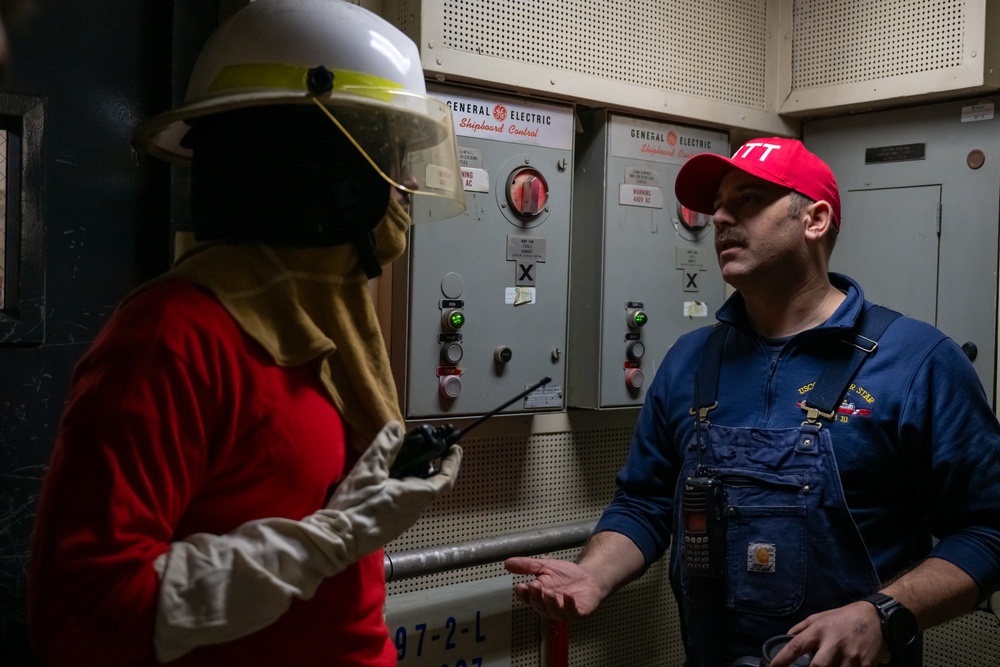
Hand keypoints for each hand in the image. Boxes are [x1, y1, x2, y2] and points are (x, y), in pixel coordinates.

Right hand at [321, 421, 461, 557]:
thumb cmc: (357, 505)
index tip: (454, 447)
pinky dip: (405, 487)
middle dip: (431, 465)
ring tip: (405, 460)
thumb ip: (385, 446)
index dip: (452, 461)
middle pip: (431, 485)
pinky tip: (389, 481)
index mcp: (417, 496)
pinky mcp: (391, 527)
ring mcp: (404, 521)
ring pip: (418, 494)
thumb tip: (397, 427)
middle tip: (424, 448)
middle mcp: (416, 510)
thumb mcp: (369, 469)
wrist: (338, 540)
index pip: (445, 478)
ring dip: (416, 477)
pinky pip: (406, 503)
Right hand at [504, 556, 604, 621]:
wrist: (589, 577)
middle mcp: (549, 607)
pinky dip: (569, 605)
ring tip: (548, 591)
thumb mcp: (545, 566)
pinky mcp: (578, 613)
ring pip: (553, 611)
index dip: (523, 594)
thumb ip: (527, 566)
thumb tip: (507, 563)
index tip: (520, 586)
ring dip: (550, 602)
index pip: (527, 598)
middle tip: (534, 585)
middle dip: (536, 597)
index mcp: (539, 597)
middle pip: (539, 605)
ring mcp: (564, 612)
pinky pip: (572, 612)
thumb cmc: (566, 575)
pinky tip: (567, 596)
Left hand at [768, 601, 887, 666]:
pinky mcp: (865, 665)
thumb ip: (801, 629)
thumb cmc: (842, 618)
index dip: (781, 660)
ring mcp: (850, 656)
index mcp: (819, 630)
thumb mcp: (818, 617)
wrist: (875, 617)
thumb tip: (786, 638)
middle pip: (817, 666)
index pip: (795, 646)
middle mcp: (833, 643)